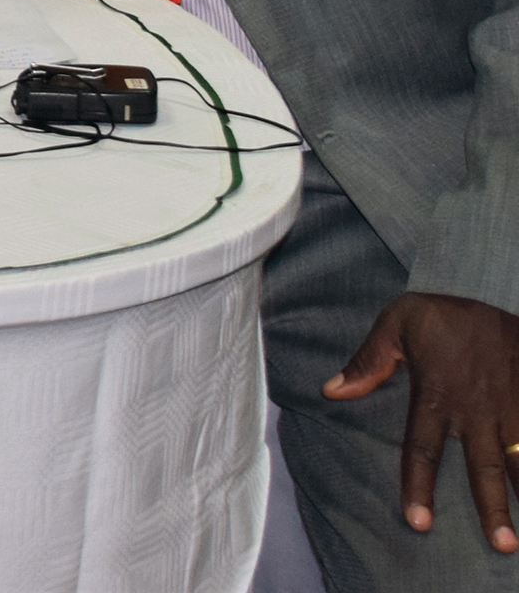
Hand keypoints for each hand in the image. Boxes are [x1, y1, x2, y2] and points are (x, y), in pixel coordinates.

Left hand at [325, 291, 518, 551]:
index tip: (419, 523)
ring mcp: (510, 406)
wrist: (493, 285)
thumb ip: (366, 362)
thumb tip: (331, 391)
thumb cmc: (441, 311)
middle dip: (493, 507)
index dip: (418, 487)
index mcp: (438, 396)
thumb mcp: (395, 325)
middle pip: (484, 467)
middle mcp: (476, 410)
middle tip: (502, 545)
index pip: (422, 450)